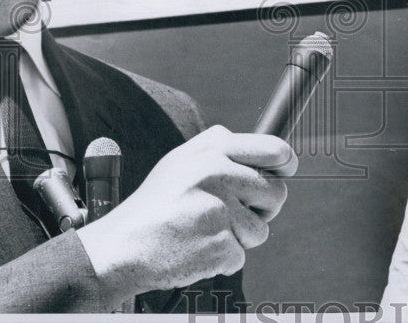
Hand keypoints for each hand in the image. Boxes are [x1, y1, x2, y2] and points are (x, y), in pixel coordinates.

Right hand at [77, 125, 296, 303]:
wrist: (121, 247)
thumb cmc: (155, 205)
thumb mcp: (181, 160)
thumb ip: (221, 149)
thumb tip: (270, 152)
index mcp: (213, 150)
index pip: (274, 149)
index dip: (286, 162)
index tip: (286, 170)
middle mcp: (219, 175)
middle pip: (276, 192)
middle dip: (262, 207)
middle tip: (234, 213)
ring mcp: (220, 210)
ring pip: (261, 228)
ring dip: (240, 237)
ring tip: (205, 231)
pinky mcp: (219, 245)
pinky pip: (241, 255)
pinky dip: (222, 258)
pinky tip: (197, 249)